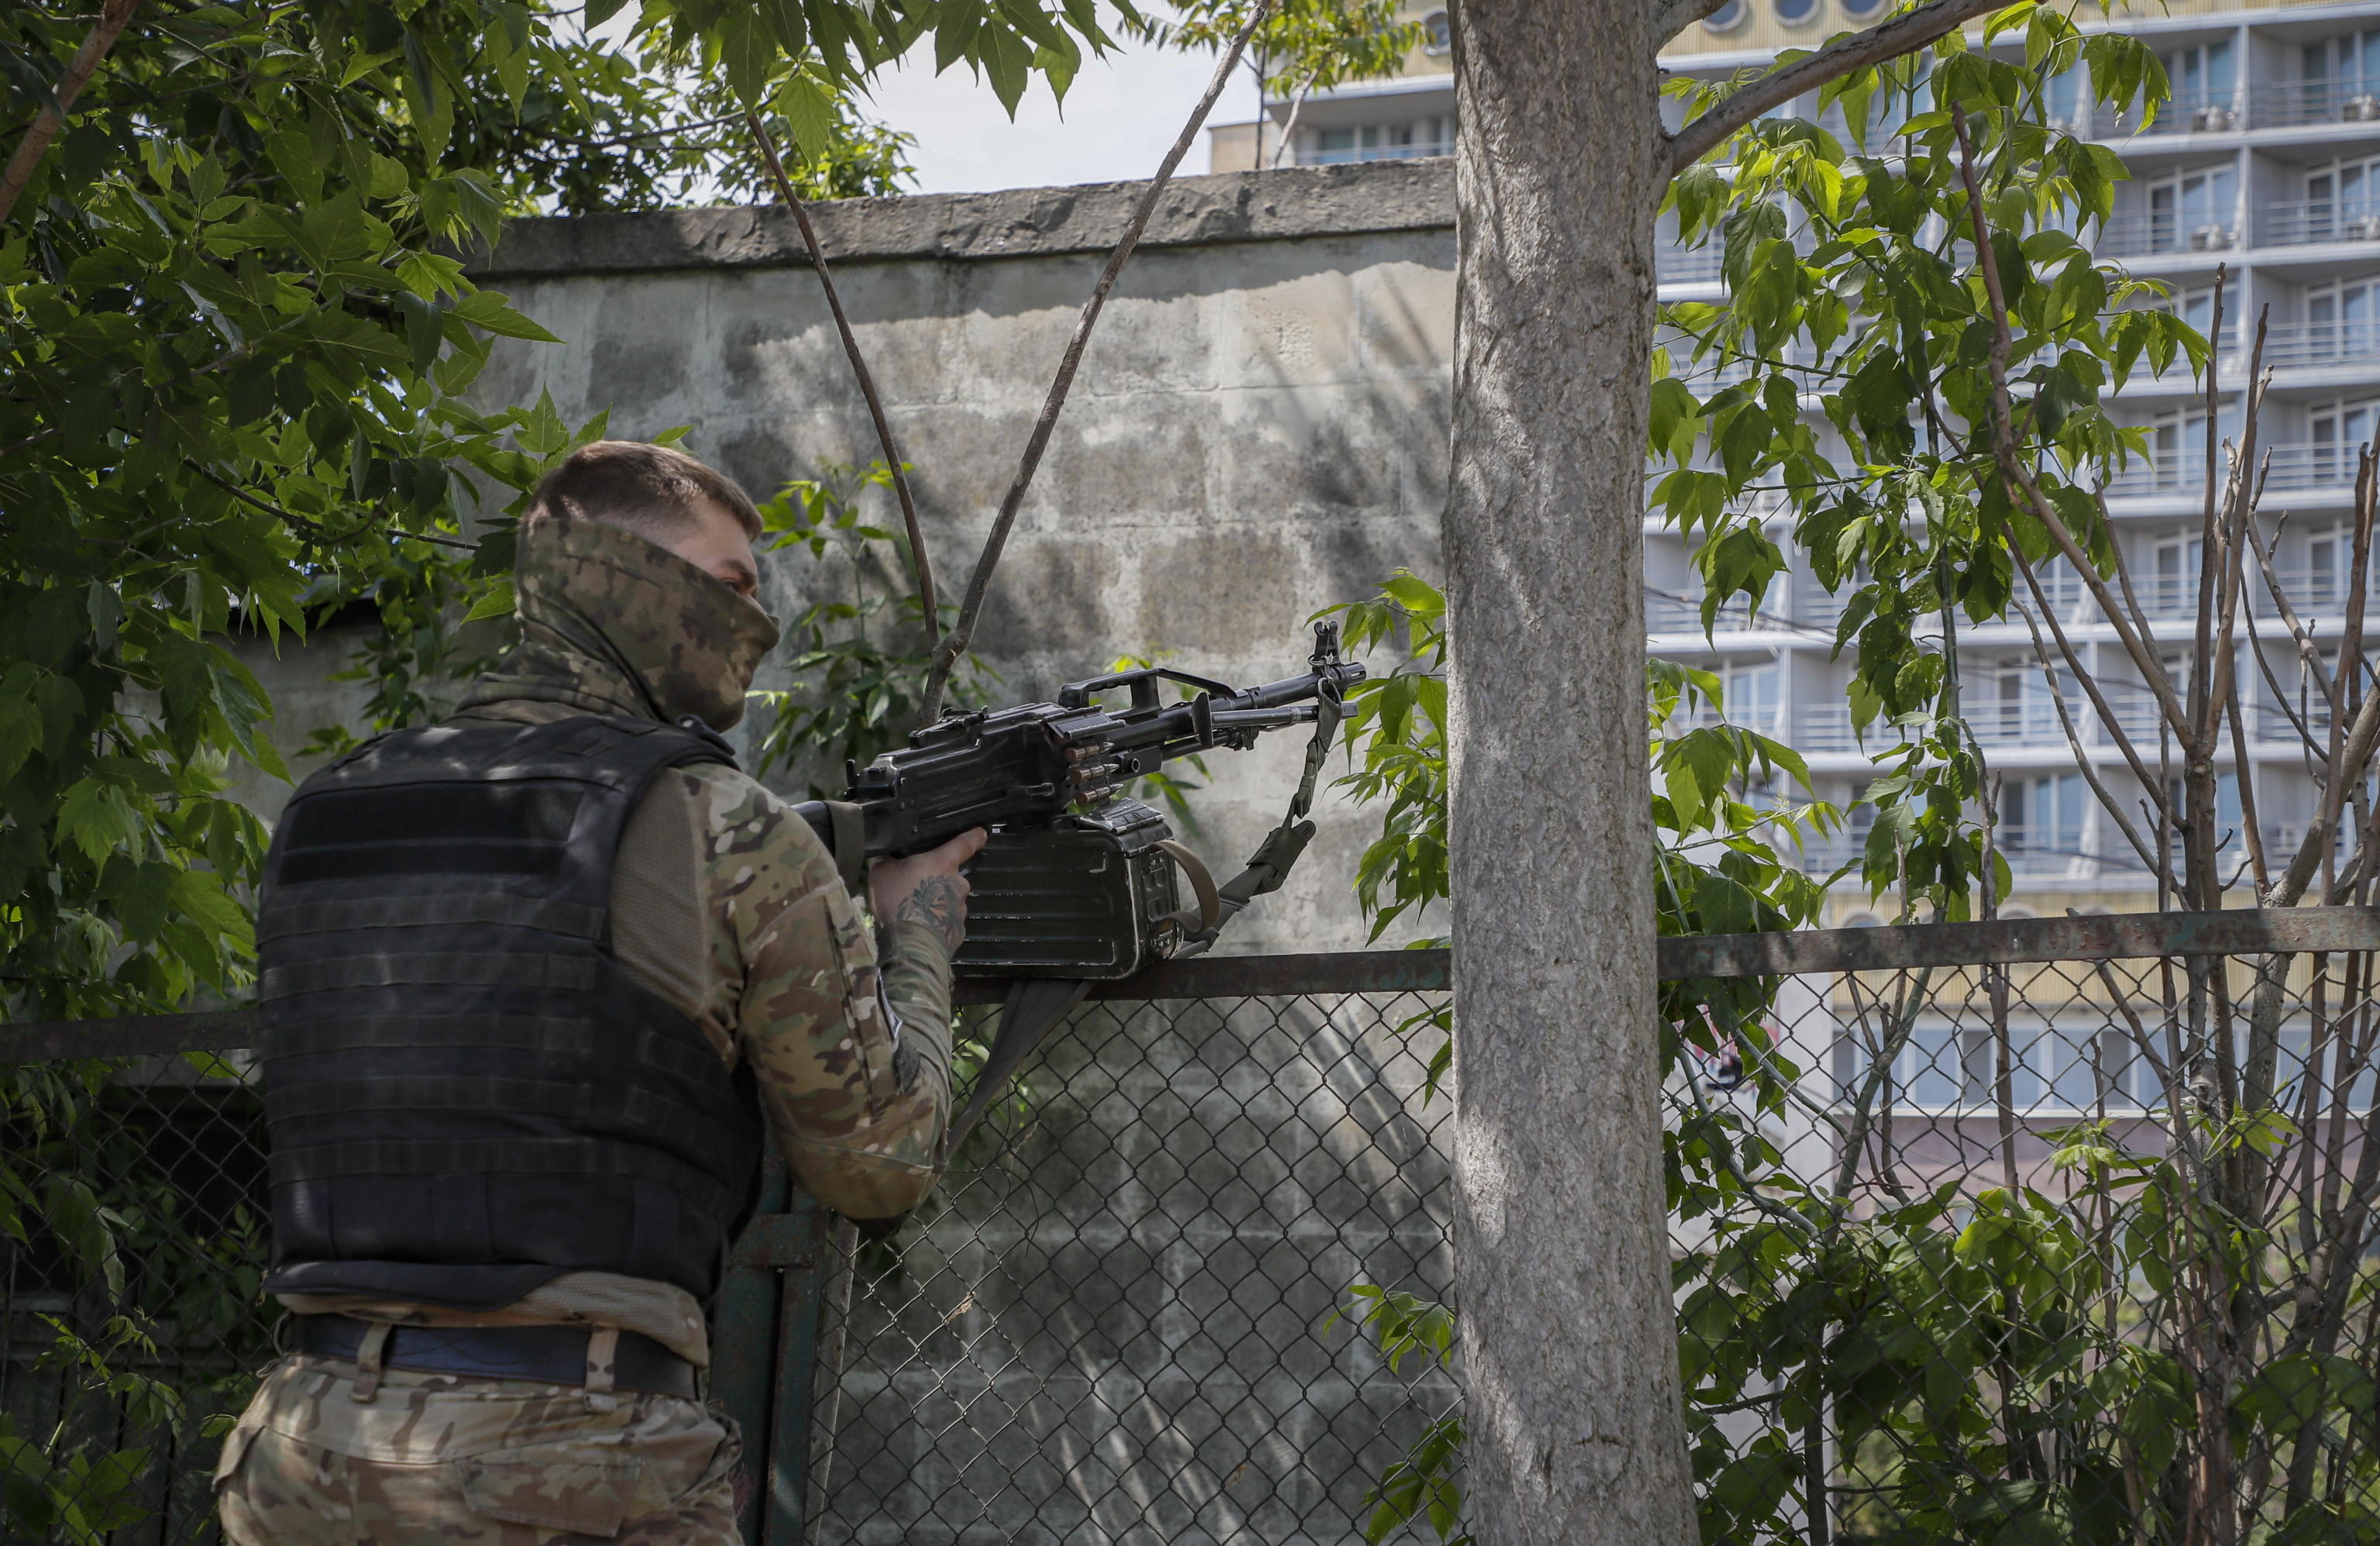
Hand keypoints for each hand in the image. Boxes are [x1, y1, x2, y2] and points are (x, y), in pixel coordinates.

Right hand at [869, 829, 989, 951]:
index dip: (974, 836)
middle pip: (950, 878)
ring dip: (934, 905)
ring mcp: (960, 910)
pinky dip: (935, 925)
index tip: (981, 833)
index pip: (965, 844)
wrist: (910, 944)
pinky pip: (945, 924)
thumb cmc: (899, 900)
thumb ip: (887, 860)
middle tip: (914, 890)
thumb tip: (885, 855)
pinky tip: (918, 930)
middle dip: (935, 882)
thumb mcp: (882, 872)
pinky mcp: (957, 932)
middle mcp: (958, 884)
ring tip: (912, 913)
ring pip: (948, 902)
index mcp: (944, 864)